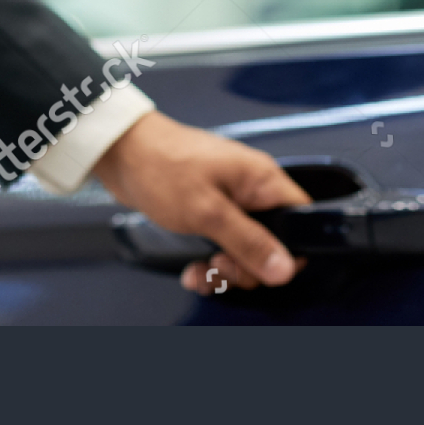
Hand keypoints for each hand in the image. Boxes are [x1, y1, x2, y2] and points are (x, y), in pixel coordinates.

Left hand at [92, 111, 310, 294]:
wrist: (122, 152)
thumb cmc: (162, 167)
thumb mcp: (207, 212)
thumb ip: (248, 242)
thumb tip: (284, 268)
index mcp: (262, 180)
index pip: (301, 219)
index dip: (289, 252)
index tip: (261, 269)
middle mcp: (251, 189)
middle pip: (273, 242)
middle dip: (248, 266)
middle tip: (222, 268)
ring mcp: (231, 199)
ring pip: (246, 248)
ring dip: (226, 269)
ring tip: (201, 272)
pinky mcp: (211, 209)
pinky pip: (224, 244)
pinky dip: (210, 262)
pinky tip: (193, 269)